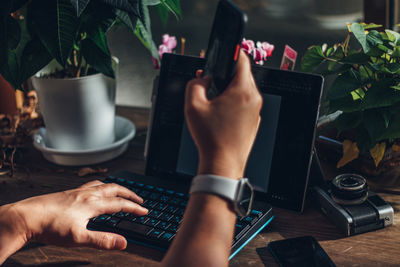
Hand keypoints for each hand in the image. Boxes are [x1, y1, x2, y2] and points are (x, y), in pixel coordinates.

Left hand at [0, 180, 146, 262]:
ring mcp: (78, 192)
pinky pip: (91, 184)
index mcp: (93, 204)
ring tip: (121, 191)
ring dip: (116, 187)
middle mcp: (88, 194)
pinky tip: (94, 190)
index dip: (134, 207)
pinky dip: (100, 186)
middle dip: (129, 194)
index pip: (120, 204)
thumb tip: (122, 242)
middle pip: (115, 189)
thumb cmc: (51, 226)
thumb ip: (102, 240)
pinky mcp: (69, 192)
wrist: (28, 216)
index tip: (144, 210)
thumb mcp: (79, 238)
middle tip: (139, 199)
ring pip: (103, 185)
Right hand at [185, 50, 261, 178]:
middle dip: (226, 75)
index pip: (242, 60)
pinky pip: (245, 104)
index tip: (224, 54)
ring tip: (213, 101)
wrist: (223, 163)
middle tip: (211, 82)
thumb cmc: (211, 138)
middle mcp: (254, 99)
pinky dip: (235, 103)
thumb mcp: (193, 105)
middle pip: (242, 75)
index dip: (231, 53)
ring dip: (229, 90)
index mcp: (242, 91)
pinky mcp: (254, 121)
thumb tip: (202, 78)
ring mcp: (256, 111)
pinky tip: (221, 114)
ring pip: (244, 90)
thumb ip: (195, 83)